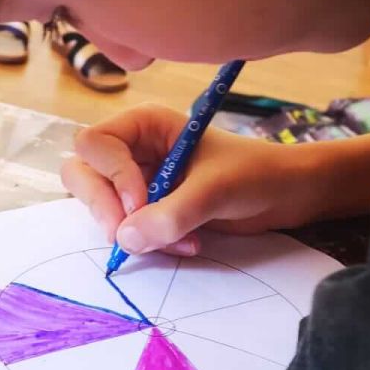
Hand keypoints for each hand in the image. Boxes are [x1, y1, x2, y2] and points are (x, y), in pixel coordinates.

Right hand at [61, 104, 320, 256]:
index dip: (111, 177)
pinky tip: (187, 244)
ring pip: (100, 206)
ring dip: (132, 230)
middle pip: (82, 173)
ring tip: (178, 240)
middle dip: (105, 208)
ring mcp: (137, 180)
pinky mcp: (148, 209)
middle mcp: (133, 149)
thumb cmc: (255, 174)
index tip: (139, 204)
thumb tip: (125, 238)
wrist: (286, 195)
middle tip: (131, 235)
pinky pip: (127, 229)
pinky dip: (150, 242)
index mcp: (145, 125)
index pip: (94, 145)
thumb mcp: (215, 190)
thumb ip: (171, 213)